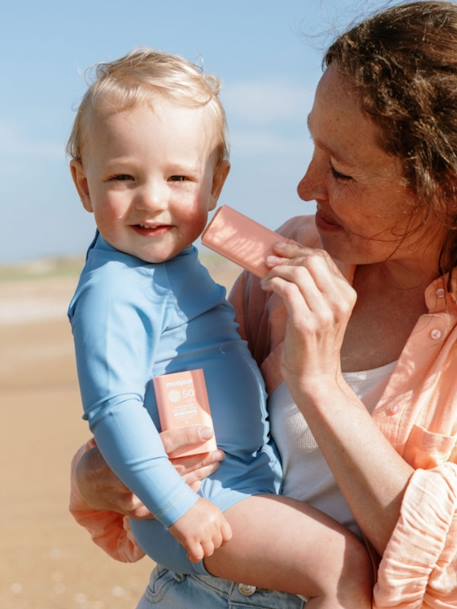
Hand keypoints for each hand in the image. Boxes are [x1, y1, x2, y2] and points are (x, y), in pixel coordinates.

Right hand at [75, 427, 223, 514]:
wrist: (86, 481)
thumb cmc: (107, 449)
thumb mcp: (119, 432)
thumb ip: (142, 428)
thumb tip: (170, 408)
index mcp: (127, 453)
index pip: (164, 444)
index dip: (188, 437)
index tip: (208, 431)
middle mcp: (131, 478)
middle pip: (175, 468)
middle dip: (201, 460)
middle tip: (220, 452)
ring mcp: (135, 499)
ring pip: (174, 486)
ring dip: (199, 474)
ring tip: (217, 462)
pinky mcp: (138, 512)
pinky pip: (167, 502)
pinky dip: (184, 491)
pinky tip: (199, 481)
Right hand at [169, 498, 231, 562]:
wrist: (173, 500)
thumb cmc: (187, 502)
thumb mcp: (205, 505)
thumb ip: (212, 517)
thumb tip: (214, 520)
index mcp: (217, 515)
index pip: (227, 536)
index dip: (220, 541)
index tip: (212, 540)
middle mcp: (212, 524)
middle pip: (217, 544)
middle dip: (209, 545)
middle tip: (200, 543)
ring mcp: (202, 532)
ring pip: (209, 552)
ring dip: (201, 551)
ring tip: (194, 548)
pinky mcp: (190, 539)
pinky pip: (198, 556)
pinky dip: (194, 558)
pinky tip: (189, 554)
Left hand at [262, 241, 355, 392]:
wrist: (316, 378)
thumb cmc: (314, 343)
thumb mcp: (323, 311)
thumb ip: (315, 287)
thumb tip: (287, 259)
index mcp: (347, 295)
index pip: (323, 258)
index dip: (298, 249)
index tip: (280, 249)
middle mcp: (339, 301)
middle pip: (312, 259)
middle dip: (286, 256)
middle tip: (269, 261)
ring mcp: (324, 312)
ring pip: (298, 272)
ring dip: (276, 271)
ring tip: (266, 279)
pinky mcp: (306, 323)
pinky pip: (286, 289)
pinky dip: (272, 283)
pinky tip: (266, 288)